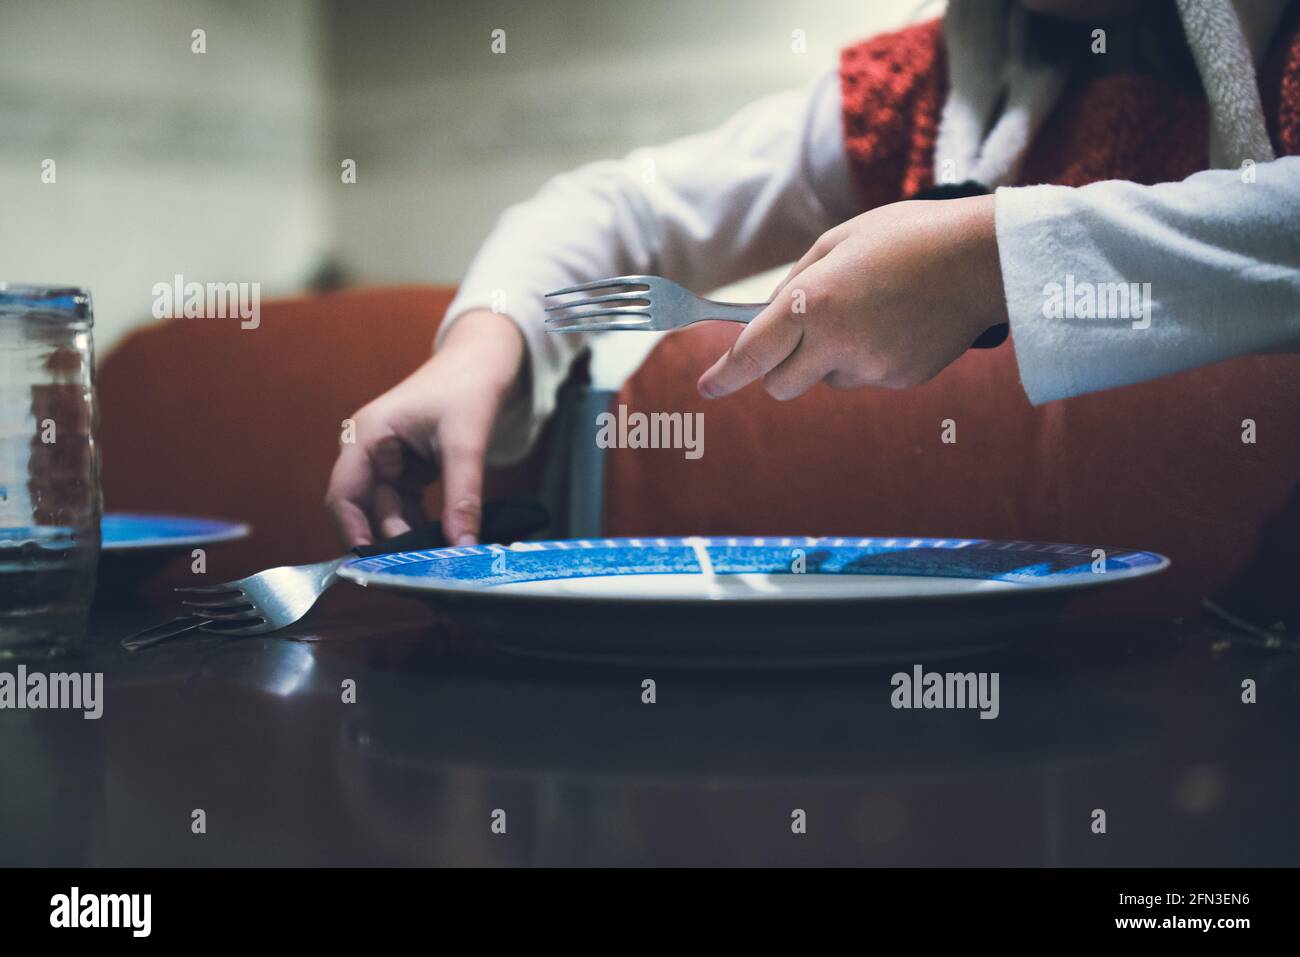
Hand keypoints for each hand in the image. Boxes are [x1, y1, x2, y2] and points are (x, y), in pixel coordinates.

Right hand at [325, 309, 524, 546]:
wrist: (483, 362)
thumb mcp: (466, 442)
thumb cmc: (467, 387)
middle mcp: (370, 451)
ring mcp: (387, 463)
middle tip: (420, 568)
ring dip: (410, 537)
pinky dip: (422, 526)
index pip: (344, 494)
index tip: (373, 565)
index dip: (353, 531)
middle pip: (366, 510)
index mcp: (368, 435)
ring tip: (437, 559)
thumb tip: (462, 546)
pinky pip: (406, 508)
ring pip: (388, 514)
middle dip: (391, 540)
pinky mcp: (407, 472)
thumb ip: (462, 497)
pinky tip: (443, 542)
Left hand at [697, 195, 1006, 399]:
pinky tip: (898, 322)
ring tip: (870, 312)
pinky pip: (867, 377)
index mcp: (814, 303)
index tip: (707, 386)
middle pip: (781, 386)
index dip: (724, 375)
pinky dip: (869, 357)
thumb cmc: (908, 236)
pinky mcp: (901, 380)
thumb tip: (770, 315)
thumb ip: (798, 282)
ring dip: (830, 359)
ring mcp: (872, 367)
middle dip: (777, 370)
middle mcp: (838, 344)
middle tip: (797, 339)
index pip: (753, 354)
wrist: (984, 258)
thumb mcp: (839, 241)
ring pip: (827, 380)